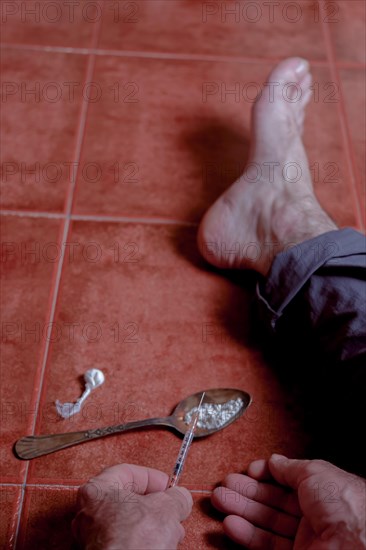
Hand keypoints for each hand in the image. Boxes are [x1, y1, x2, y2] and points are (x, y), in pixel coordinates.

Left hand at [72, 463, 192, 548]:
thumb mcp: (167, 507)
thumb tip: (180, 497)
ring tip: (171, 532)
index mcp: (97, 492)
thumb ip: (175, 496)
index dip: (151, 477)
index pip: (125, 472)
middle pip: (126, 499)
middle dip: (155, 505)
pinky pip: (123, 541)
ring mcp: (92, 538)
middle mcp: (88, 514)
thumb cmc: (136, 539)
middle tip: (171, 509)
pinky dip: (142, 540)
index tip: (168, 485)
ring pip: (126, 523)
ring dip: (152, 524)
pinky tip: (159, 545)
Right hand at [212, 454, 365, 548]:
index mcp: (320, 491)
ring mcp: (303, 539)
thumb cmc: (343, 502)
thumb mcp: (313, 472)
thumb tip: (274, 461)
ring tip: (220, 500)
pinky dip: (246, 535)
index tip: (249, 471)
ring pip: (265, 523)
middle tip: (225, 485)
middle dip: (247, 492)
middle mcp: (312, 515)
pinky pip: (266, 545)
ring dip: (241, 510)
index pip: (287, 483)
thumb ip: (290, 468)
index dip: (266, 476)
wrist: (355, 542)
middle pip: (272, 502)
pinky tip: (231, 523)